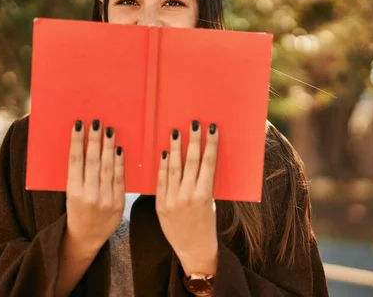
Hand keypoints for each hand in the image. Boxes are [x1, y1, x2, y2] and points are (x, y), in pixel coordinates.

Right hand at [65, 119, 124, 254]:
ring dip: (109, 147)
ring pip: (107, 168)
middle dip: (95, 140)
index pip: (75, 162)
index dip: (77, 142)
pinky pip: (120, 179)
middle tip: (97, 122)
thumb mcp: (71, 195)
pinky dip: (120, 163)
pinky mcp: (118, 203)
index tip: (78, 125)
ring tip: (109, 130)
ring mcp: (105, 200)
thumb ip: (77, 175)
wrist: (87, 238)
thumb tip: (82, 146)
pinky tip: (119, 148)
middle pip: (92, 162)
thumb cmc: (77, 211)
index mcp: (73, 193)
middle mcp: (89, 196)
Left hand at [156, 120, 218, 275]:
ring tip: (176, 131)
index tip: (212, 129)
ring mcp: (172, 200)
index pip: (208, 163)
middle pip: (191, 162)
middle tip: (194, 123)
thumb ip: (204, 183)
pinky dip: (163, 165)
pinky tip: (164, 152)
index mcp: (204, 195)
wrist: (194, 249)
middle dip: (193, 140)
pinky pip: (161, 180)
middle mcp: (188, 196)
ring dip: (175, 147)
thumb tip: (200, 160)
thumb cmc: (206, 224)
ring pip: (174, 168)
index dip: (210, 144)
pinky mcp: (160, 205)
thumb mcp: (210, 203)